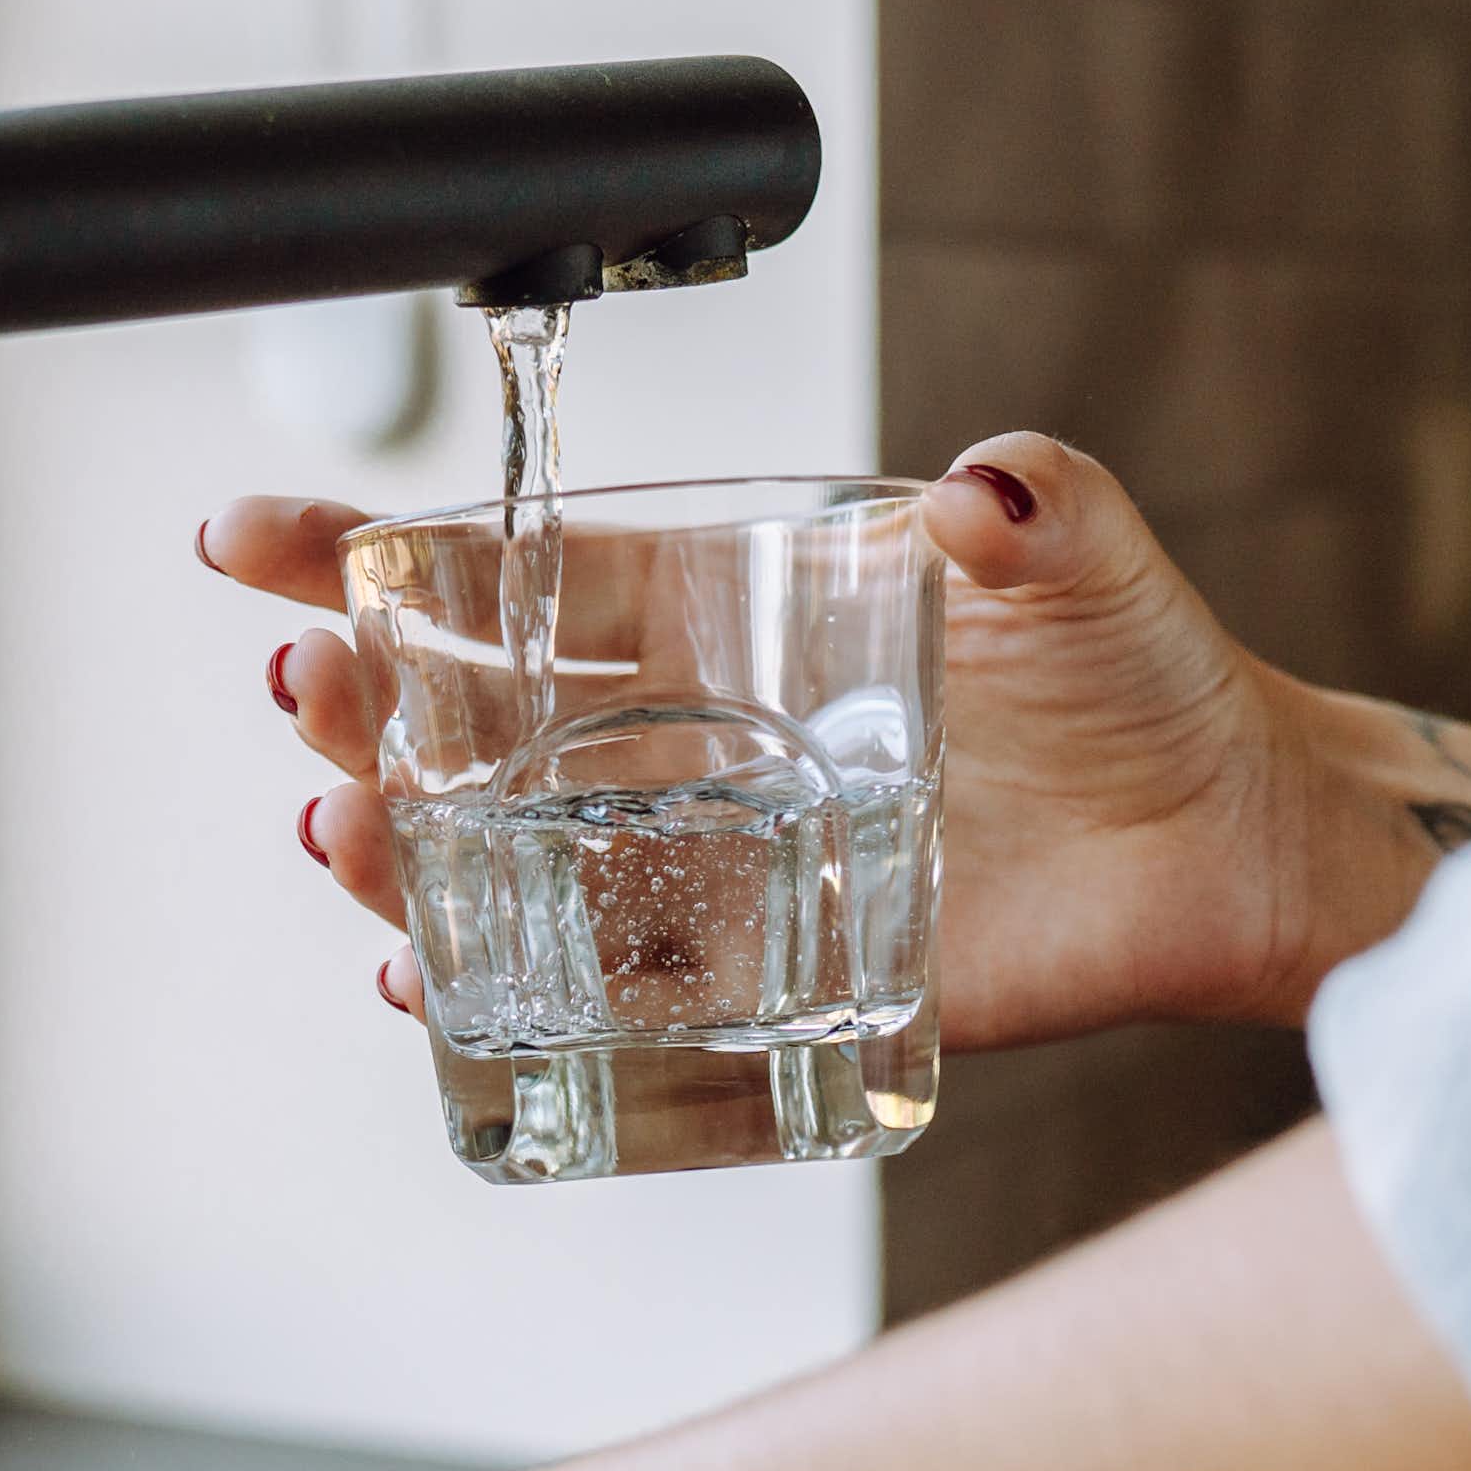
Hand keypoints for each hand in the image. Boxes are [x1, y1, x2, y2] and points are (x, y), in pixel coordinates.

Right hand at [201, 431, 1445, 1046]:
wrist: (1212, 844)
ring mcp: (699, 858)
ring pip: (502, 854)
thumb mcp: (1086, 564)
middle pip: (475, 719)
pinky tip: (420, 972)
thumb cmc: (1143, 684)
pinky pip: (590, 984)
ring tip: (336, 830)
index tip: (257, 542)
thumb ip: (1037, 509)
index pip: (524, 577)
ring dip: (397, 846)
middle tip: (298, 692)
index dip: (379, 553)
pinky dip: (493, 984)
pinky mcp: (745, 969)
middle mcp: (682, 738)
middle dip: (363, 701)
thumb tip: (982, 486)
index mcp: (723, 617)